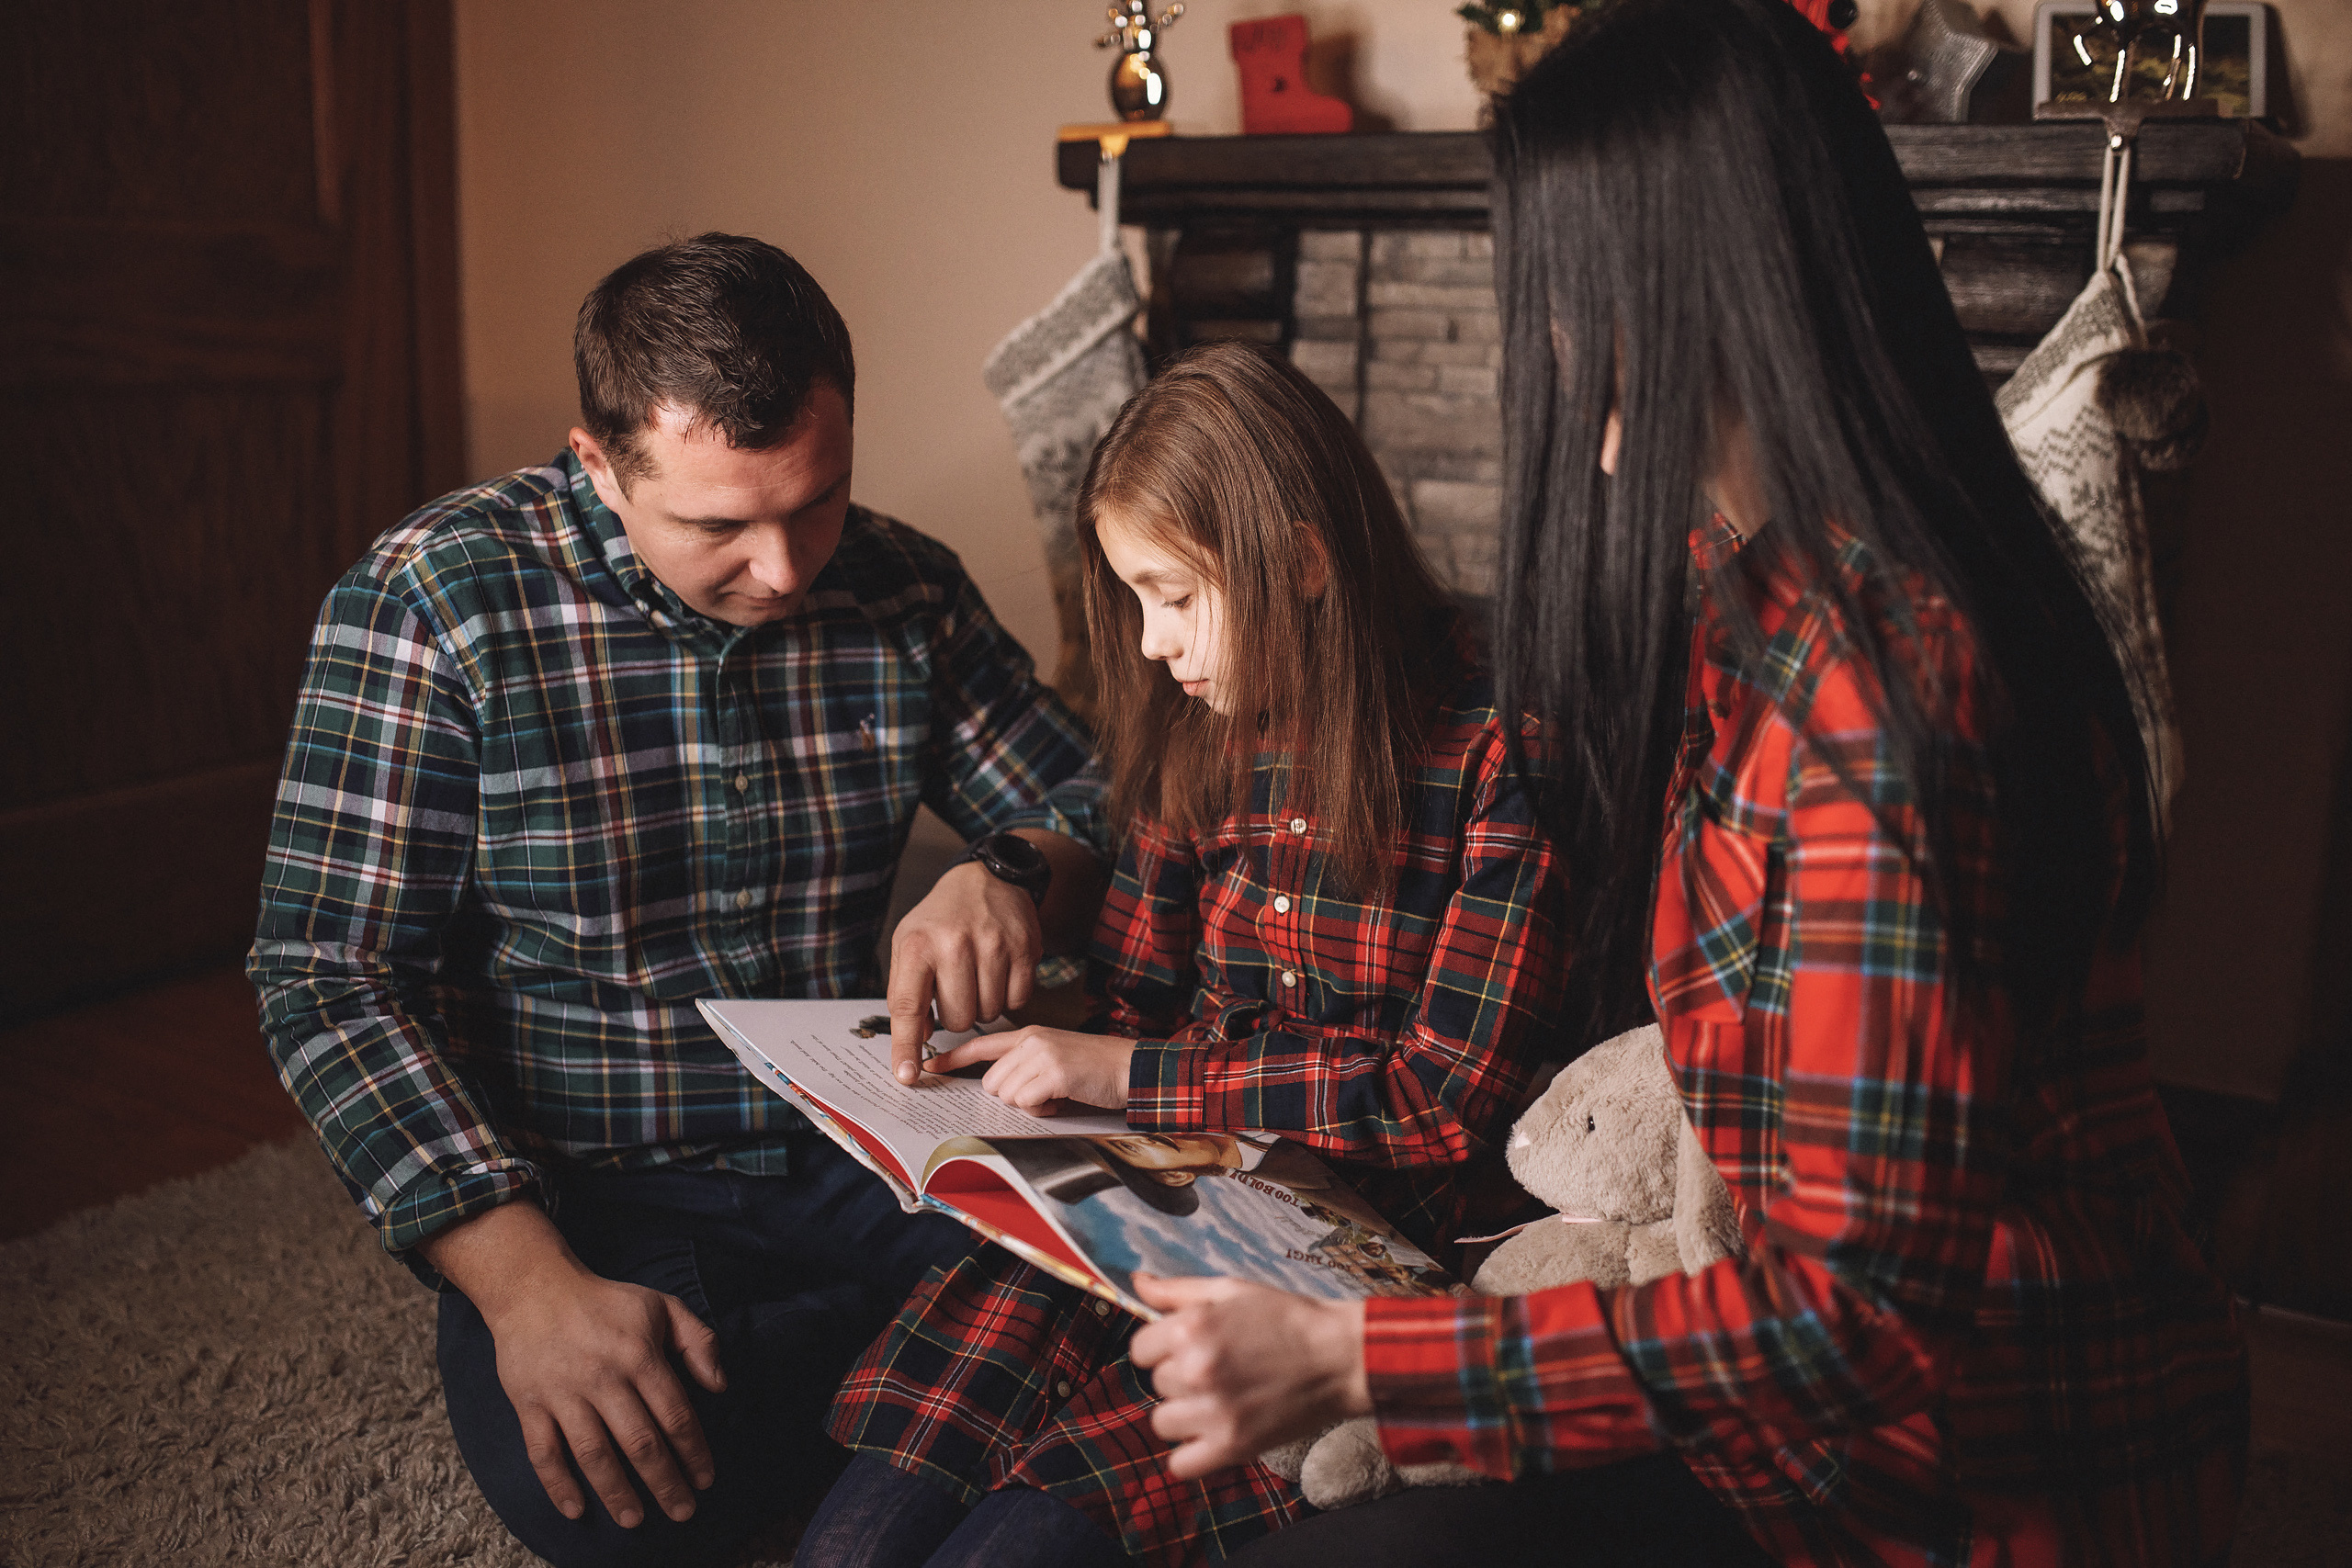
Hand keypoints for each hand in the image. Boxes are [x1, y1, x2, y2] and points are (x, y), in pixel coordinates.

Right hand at [422, 1203, 723, 1526]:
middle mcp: (603, 1378)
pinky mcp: (530, 1404)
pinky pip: (543, 1452)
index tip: (706, 1479)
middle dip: (665, 1482)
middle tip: (682, 1512)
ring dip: (617, 1492)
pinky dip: (558, 1485)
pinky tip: (576, 1510)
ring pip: (594, 1454)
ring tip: (636, 1520)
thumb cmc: (606, 1302)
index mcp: (640, 1355)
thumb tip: (720, 1385)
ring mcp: (564, 1394)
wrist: (534, 1289)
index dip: (694, 1451)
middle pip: (640, 1442)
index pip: (675, 1414)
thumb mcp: (661, 1306)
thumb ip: (699, 1341)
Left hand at [889, 861, 1042, 1082]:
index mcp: (917, 946)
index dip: (907, 1047)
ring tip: (977, 977)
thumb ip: (906, 992)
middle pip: (957, 1019)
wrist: (987, 879)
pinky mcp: (1025, 948)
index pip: (907, 1008)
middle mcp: (954, 945)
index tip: (907, 1076)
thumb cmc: (941, 919)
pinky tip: (1000, 973)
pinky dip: (1008, 996)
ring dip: (983, 1006)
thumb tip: (919, 1039)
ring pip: (988, 1014)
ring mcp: (993, 945)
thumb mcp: (909, 945)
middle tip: (956, 988)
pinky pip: (1018, 1001)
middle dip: (956, 1014)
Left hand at [926, 1026, 1135, 1113]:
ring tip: (1056, 1094)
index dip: (953, 1059)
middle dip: (1013, 1097)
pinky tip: (1063, 1098)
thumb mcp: (1053, 1057)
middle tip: (1043, 1093)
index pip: (980, 1044)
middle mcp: (1031, 1040)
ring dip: (1030, 1105)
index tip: (930, 1067)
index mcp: (1028, 1035)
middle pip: (991, 1083)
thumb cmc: (1092, 1069)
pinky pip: (1026, 1103)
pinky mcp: (1054, 1072)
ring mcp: (1042, 1054)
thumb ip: (1023, 1067)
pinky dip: (1043, 1110)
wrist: (1128, 1067)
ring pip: (1006, 1095)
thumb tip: (997, 1091)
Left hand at [1130, 1274, 1371, 1480]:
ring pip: (1163, 1423)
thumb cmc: (1287, 1318)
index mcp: (1191, 1328)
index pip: (1139, 1349)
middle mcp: (1195, 1370)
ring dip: (1184, 1414)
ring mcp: (1213, 1412)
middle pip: (1156, 1384)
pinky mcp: (1232, 1446)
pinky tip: (1212, 1435)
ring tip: (1218, 1401)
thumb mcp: (1231, 1289)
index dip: (1162, 1347)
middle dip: (1180, 1377)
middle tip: (1219, 1370)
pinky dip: (1191, 1454)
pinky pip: (1181, 1464)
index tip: (1188, 1348)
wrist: (1340, 1357)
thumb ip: (1176, 1290)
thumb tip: (1136, 1282)